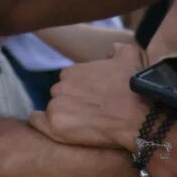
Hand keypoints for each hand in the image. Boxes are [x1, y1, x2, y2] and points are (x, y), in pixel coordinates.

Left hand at [29, 44, 149, 150]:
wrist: (139, 116)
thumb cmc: (135, 87)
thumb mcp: (130, 56)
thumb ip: (117, 49)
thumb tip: (112, 49)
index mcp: (72, 71)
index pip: (69, 81)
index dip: (81, 91)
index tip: (92, 99)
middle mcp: (60, 86)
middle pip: (61, 96)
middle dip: (72, 103)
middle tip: (90, 114)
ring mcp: (56, 106)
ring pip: (54, 110)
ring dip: (64, 116)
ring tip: (84, 125)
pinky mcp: (55, 126)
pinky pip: (38, 122)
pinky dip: (43, 124)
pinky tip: (58, 128)